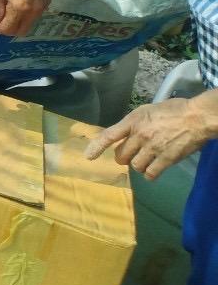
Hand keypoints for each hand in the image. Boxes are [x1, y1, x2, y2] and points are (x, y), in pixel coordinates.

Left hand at [0, 0, 52, 36]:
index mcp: (20, 7)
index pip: (8, 29)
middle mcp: (34, 11)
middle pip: (20, 31)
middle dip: (7, 30)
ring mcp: (42, 8)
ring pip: (28, 25)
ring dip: (16, 24)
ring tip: (6, 14)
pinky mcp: (47, 3)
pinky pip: (34, 17)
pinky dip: (24, 17)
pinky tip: (17, 7)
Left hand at [85, 96, 214, 178]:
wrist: (197, 117)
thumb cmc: (175, 110)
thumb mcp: (148, 110)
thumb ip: (136, 122)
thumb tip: (128, 133)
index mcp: (133, 120)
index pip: (109, 135)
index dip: (96, 147)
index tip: (88, 156)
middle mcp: (139, 135)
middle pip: (121, 155)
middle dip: (124, 157)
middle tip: (133, 155)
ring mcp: (152, 148)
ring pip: (135, 166)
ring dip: (139, 165)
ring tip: (146, 160)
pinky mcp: (166, 159)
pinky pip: (150, 173)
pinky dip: (150, 174)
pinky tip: (154, 170)